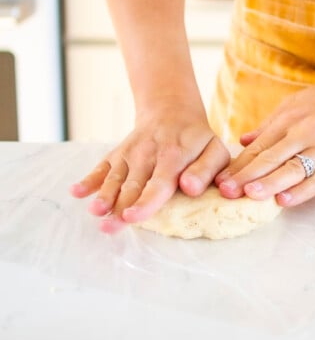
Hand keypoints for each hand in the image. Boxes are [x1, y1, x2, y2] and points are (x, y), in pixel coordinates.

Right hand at [70, 99, 230, 233]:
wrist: (171, 110)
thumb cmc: (197, 140)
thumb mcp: (214, 150)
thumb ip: (206, 170)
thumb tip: (189, 188)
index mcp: (174, 156)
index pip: (159, 183)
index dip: (145, 202)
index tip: (132, 217)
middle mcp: (147, 154)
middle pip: (132, 186)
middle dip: (119, 208)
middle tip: (109, 228)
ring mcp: (129, 154)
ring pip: (114, 179)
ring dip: (103, 196)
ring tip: (95, 211)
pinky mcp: (117, 154)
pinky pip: (101, 167)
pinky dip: (89, 179)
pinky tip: (76, 192)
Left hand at [214, 55, 314, 207]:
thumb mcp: (301, 101)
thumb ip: (272, 123)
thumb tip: (244, 140)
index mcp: (292, 116)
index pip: (259, 145)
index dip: (238, 163)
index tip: (219, 179)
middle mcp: (307, 130)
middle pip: (271, 157)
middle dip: (246, 175)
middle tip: (224, 192)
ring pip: (294, 168)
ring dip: (269, 183)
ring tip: (248, 195)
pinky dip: (303, 191)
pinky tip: (285, 200)